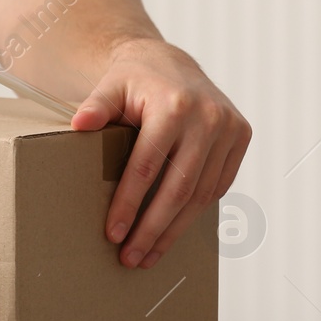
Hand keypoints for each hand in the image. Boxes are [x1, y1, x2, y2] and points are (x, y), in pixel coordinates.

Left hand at [69, 38, 251, 268]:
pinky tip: (173, 231)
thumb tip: (78, 124)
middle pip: (179, 188)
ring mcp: (230, 129)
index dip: (130, 203)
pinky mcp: (241, 138)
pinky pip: (217, 185)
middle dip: (153, 229)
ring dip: (175, 230)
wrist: (170, 63)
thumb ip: (96, 106)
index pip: (148, 166)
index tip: (114, 234)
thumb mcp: (110, 86)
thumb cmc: (133, 79)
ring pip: (201, 194)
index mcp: (174, 106)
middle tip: (131, 258)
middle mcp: (208, 119)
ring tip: (149, 255)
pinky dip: (195, 211)